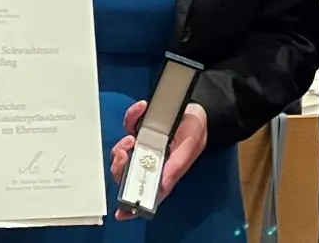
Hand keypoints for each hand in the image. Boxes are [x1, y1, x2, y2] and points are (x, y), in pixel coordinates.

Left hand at [108, 101, 208, 219]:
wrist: (198, 107)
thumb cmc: (197, 130)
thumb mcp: (191, 145)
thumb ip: (178, 164)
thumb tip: (163, 184)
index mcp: (164, 173)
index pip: (145, 194)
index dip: (131, 206)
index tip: (121, 212)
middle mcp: (150, 162)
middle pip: (126, 174)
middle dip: (119, 167)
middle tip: (124, 155)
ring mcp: (143, 146)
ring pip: (122, 152)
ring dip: (122, 146)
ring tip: (131, 137)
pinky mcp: (139, 129)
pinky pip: (129, 124)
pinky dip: (132, 116)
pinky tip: (142, 108)